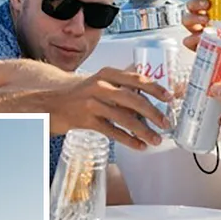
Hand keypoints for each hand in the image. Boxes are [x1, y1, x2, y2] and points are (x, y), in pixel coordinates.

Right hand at [51, 67, 172, 149]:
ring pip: (124, 118)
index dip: (155, 89)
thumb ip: (123, 83)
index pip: (136, 79)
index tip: (170, 98)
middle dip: (153, 113)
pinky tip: (139, 146)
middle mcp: (100, 86)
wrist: (50, 104)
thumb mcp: (100, 81)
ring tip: (156, 139)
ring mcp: (92, 103)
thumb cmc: (81, 94)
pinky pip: (112, 132)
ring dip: (143, 131)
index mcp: (107, 74)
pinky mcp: (86, 120)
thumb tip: (152, 87)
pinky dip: (128, 140)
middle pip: (133, 99)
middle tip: (166, 123)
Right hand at [182, 0, 220, 51]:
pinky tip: (201, 37)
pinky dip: (192, 38)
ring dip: (194, 17)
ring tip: (206, 20)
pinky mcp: (196, 45)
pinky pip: (188, 40)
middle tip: (207, 4)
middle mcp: (202, 19)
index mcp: (211, 10)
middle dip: (196, 2)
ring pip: (186, 20)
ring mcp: (197, 31)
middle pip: (191, 6)